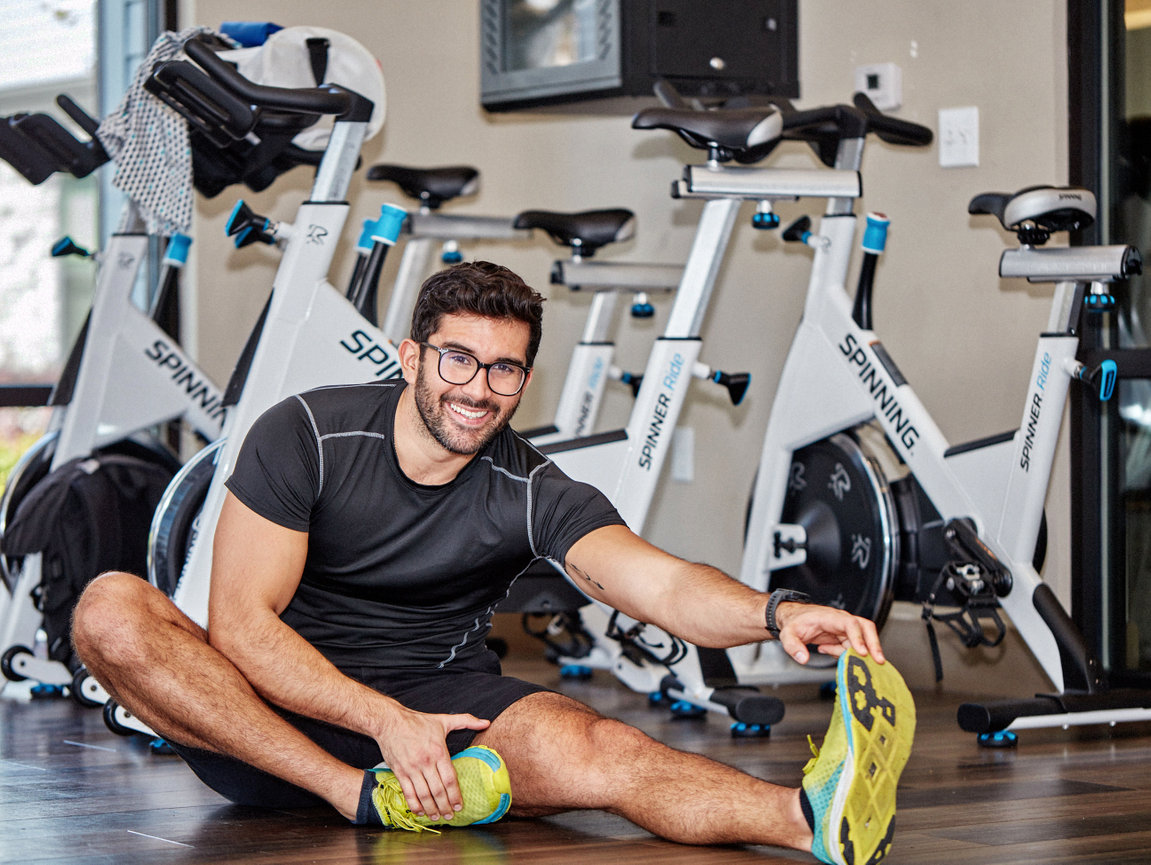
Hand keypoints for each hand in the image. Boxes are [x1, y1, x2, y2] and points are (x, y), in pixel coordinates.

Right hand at [374, 705, 490, 821]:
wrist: (390, 722)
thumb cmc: (418, 721)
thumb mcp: (443, 720)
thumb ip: (466, 721)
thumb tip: (486, 723)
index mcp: (438, 752)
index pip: (449, 779)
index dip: (455, 795)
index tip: (459, 805)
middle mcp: (425, 762)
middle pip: (437, 790)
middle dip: (445, 806)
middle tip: (450, 815)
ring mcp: (411, 768)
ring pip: (423, 794)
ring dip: (431, 809)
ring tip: (437, 817)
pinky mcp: (399, 772)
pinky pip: (408, 793)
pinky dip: (414, 805)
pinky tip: (420, 812)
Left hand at [774, 602, 885, 665]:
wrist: (795, 618)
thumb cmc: (795, 622)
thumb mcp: (788, 634)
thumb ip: (793, 646)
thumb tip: (803, 658)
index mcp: (830, 617)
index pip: (850, 624)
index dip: (858, 637)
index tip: (861, 652)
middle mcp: (841, 621)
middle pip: (865, 628)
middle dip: (874, 644)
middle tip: (878, 660)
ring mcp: (845, 628)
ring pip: (861, 640)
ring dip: (853, 653)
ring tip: (829, 652)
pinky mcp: (845, 636)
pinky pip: (852, 647)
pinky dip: (845, 654)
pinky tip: (828, 651)